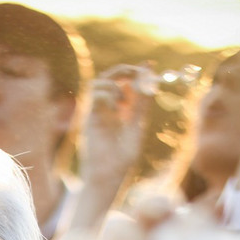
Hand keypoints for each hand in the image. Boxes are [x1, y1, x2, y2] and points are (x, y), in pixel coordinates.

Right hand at [79, 65, 155, 205]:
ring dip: (113, 82)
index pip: (127, 83)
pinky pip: (94, 96)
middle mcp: (108, 108)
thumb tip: (150, 81)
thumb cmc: (122, 156)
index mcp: (122, 110)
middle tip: (137, 72)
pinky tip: (116, 107)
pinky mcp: (88, 117)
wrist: (108, 174)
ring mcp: (97, 112)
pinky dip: (107, 94)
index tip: (149, 64)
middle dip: (124, 70)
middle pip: (110, 78)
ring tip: (124, 98)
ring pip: (98, 83)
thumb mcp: (137, 126)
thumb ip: (141, 104)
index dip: (137, 71)